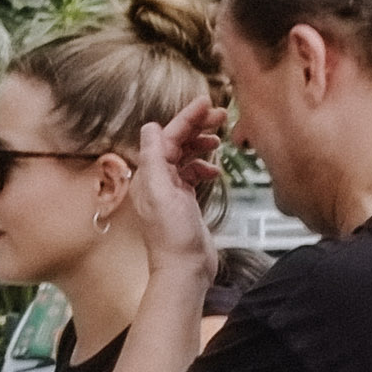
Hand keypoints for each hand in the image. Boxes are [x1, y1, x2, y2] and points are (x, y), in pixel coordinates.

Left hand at [130, 94, 224, 262]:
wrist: (185, 269)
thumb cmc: (173, 236)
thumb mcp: (162, 193)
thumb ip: (153, 158)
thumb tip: (150, 127)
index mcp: (149, 174)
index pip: (169, 136)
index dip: (188, 117)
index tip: (207, 102)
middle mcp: (157, 180)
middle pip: (177, 143)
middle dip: (198, 127)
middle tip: (222, 116)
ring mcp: (171, 191)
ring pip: (186, 156)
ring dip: (201, 145)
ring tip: (219, 140)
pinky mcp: (184, 202)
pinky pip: (192, 175)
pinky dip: (203, 167)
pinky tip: (214, 171)